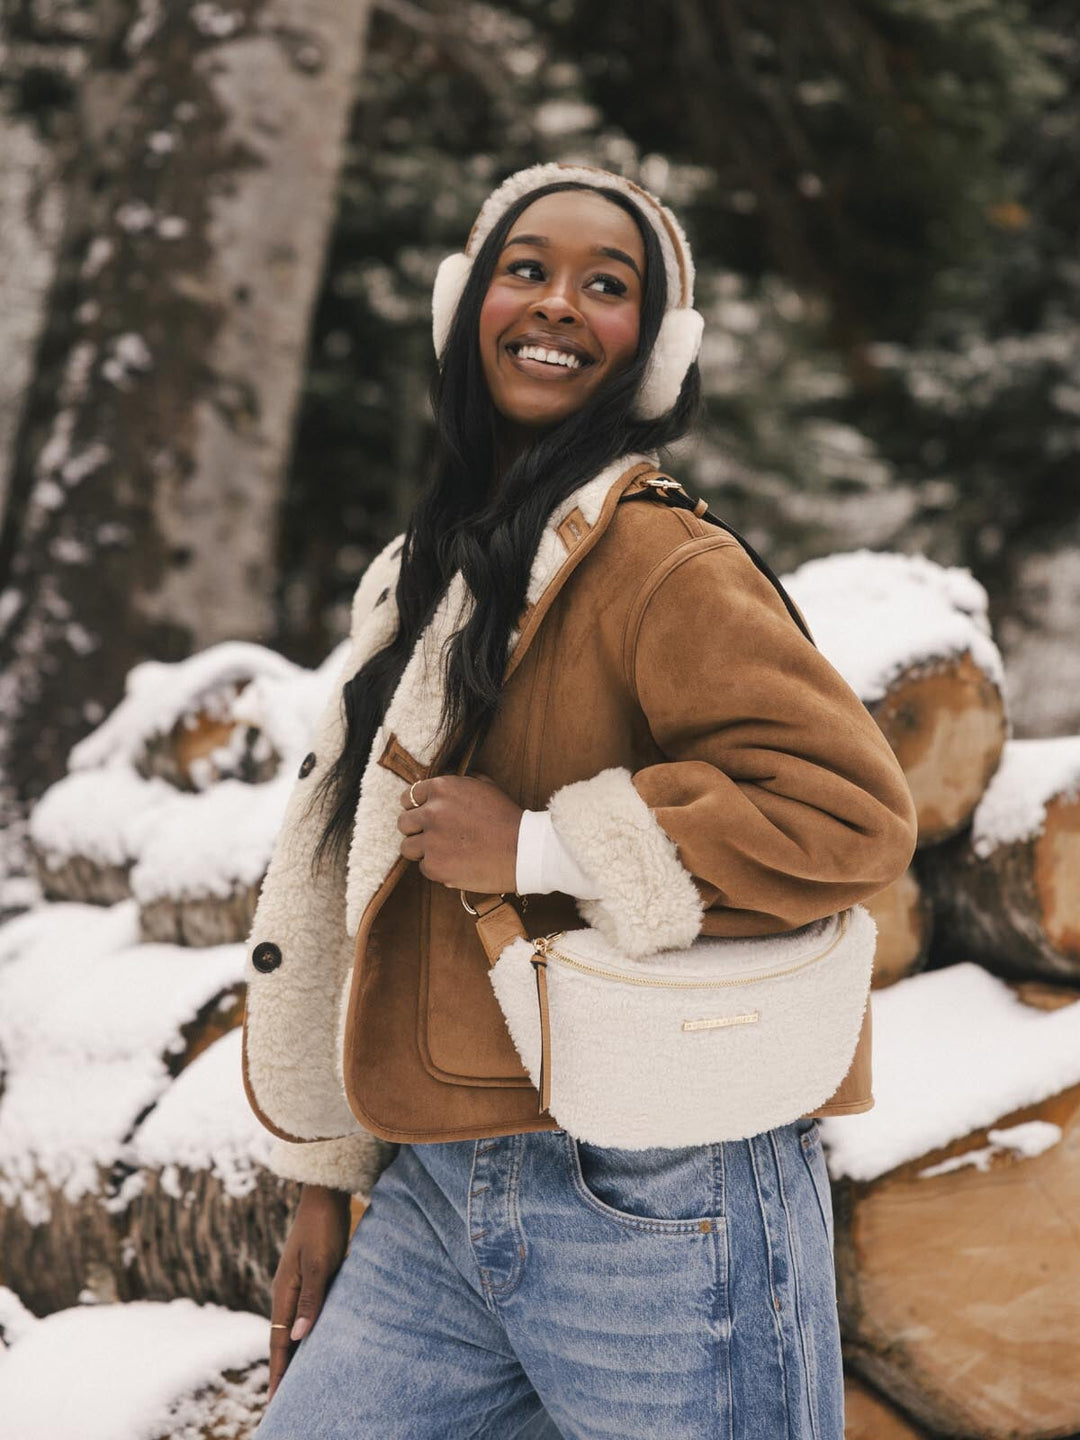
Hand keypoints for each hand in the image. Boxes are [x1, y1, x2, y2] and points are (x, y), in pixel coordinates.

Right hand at [267, 1184, 351, 1401]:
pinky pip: (300, 1315)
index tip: (276, 1403)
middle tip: (283, 1403)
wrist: (325, 1197)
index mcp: (283, 1293)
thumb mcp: (320, 1264)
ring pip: (289, 1329)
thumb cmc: (324, 1228)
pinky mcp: (307, 1279)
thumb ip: (310, 1299)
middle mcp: (284, 1293)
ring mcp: (294, 1286)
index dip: (278, 1373)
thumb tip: (296, 1337)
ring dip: (292, 1355)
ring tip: (296, 1382)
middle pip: (280, 1340)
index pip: (278, 1343)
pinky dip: (302, 1335)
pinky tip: (311, 1342)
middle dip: (282, 1371)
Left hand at [397, 772, 522, 893]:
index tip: (427, 817)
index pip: (409, 797)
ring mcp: (431, 840)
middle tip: (435, 837)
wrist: (524, 850)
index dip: (418, 808)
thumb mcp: (485, 786)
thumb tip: (449, 782)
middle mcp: (432, 812)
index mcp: (442, 788)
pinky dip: (437, 868)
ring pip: (407, 847)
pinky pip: (423, 867)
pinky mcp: (435, 866)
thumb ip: (461, 783)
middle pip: (403, 822)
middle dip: (417, 830)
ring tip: (444, 852)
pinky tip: (457, 864)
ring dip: (422, 850)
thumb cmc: (507, 818)